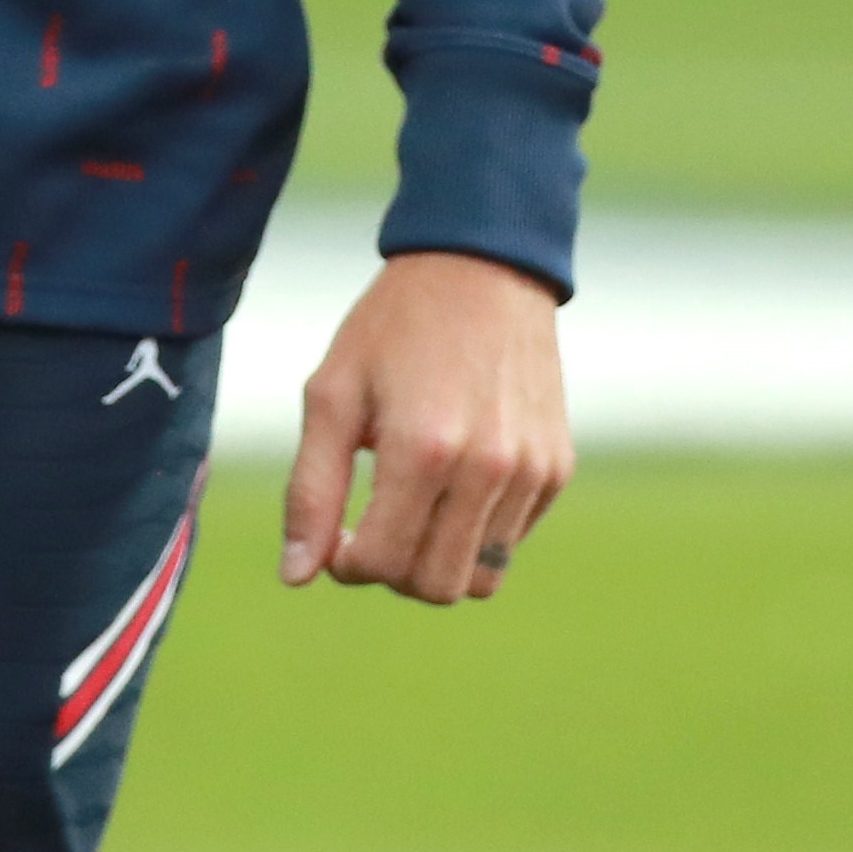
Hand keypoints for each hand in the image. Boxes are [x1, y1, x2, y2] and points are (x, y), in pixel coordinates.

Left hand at [282, 250, 568, 604]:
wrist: (484, 264)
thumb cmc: (394, 326)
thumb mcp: (332, 394)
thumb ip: (310, 490)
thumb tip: (296, 576)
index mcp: (422, 450)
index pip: (379, 564)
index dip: (343, 563)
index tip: (336, 532)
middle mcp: (486, 468)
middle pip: (434, 587)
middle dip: (391, 571)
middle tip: (373, 524)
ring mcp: (530, 470)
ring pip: (481, 578)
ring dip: (437, 559)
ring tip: (414, 506)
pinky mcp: (556, 466)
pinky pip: (512, 541)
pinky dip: (477, 532)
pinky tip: (455, 478)